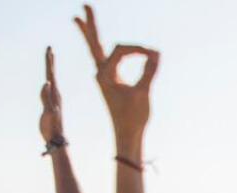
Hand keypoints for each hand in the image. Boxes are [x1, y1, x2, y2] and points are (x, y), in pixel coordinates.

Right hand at [39, 46, 64, 143]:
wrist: (56, 138)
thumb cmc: (52, 126)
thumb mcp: (49, 111)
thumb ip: (46, 97)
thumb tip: (47, 82)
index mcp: (55, 94)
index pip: (51, 73)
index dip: (49, 61)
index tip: (49, 49)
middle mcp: (55, 94)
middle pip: (52, 74)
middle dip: (50, 61)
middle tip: (49, 49)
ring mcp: (53, 99)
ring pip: (51, 80)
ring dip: (49, 70)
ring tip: (49, 61)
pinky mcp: (50, 104)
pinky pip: (48, 89)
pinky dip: (47, 82)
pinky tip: (47, 81)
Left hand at [74, 4, 159, 139]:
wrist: (127, 136)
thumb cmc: (133, 117)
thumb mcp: (143, 93)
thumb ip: (149, 71)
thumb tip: (156, 52)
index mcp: (104, 75)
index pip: (120, 49)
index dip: (137, 48)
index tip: (153, 55)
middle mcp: (101, 73)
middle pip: (94, 43)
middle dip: (90, 25)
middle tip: (83, 6)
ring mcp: (105, 76)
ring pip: (97, 49)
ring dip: (91, 33)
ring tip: (80, 17)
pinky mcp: (111, 81)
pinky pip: (108, 58)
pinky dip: (106, 48)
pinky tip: (98, 41)